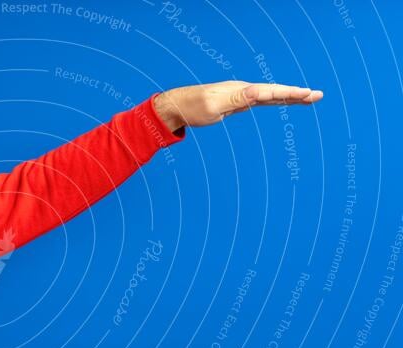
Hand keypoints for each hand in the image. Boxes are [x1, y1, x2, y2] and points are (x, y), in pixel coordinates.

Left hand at [153, 80, 323, 131]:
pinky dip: (276, 100)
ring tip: (310, 98)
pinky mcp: (237, 102)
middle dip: (296, 94)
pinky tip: (285, 100)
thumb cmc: (193, 108)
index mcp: (240, 90)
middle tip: (318, 95)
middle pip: (274, 92)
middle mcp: (243, 90)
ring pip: (270, 96)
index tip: (307, 94)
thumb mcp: (213, 106)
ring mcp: (241, 95)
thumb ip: (236, 100)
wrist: (178, 107)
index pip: (269, 92)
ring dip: (290, 97)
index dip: (289, 93)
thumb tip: (256, 93)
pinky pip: (262, 101)